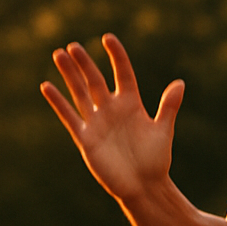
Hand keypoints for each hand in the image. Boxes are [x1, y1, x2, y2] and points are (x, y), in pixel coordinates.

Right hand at [40, 34, 184, 202]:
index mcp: (132, 105)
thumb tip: (180, 83)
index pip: (123, 74)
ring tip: (59, 54)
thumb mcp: (163, 131)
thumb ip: (169, 107)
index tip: (108, 38)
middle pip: (95, 81)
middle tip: (74, 46)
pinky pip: (69, 117)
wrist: (144, 187)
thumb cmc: (156, 161)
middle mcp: (112, 110)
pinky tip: (46, 86)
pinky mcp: (86, 138)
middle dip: (85, 64)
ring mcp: (97, 123)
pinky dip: (58, 103)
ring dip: (69, 75)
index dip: (116, 56)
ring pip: (80, 93)